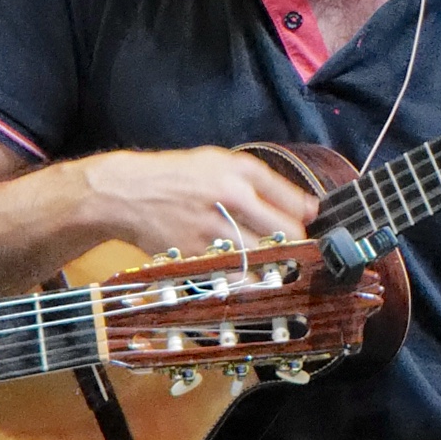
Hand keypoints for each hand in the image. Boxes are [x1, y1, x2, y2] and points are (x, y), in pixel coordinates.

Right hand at [72, 147, 311, 256]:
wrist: (126, 194)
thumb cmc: (179, 175)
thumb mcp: (221, 162)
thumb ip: (266, 183)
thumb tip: (310, 208)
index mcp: (238, 172)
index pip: (294, 204)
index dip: (310, 222)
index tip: (314, 230)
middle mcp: (229, 199)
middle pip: (287, 234)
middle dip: (298, 245)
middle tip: (297, 250)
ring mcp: (213, 231)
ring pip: (265, 258)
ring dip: (275, 264)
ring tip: (274, 263)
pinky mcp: (198, 256)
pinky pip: (237, 274)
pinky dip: (248, 277)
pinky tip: (247, 271)